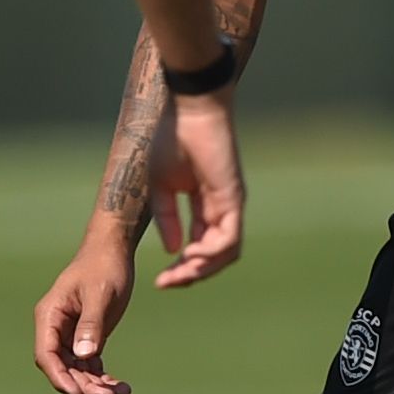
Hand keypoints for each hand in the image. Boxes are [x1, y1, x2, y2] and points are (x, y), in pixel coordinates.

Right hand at [35, 224, 142, 393]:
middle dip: (84, 385)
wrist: (114, 250)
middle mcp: (56, 329)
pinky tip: (122, 388)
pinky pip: (90, 365)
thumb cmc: (104, 266)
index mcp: (50, 316)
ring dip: (96, 386)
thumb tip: (83, 355)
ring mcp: (71, 335)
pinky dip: (103, 378)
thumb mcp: (100, 293)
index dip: (59, 377)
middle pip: (63, 368)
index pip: (46, 354)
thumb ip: (91, 323)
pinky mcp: (87, 338)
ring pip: (77, 371)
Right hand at [142, 91, 245, 289]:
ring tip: (178, 274)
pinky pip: (230, 238)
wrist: (189, 109)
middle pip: (214, 255)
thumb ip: (167, 219)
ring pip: (226, 253)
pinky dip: (212, 252)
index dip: (180, 267)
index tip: (159, 281)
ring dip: (202, 269)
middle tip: (166, 283)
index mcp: (204, 206)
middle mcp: (221, 209)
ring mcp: (230, 205)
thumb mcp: (161, 187)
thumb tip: (173, 251)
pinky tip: (190, 255)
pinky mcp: (234, 198)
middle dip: (190, 274)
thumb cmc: (172, 140)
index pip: (198, 246)